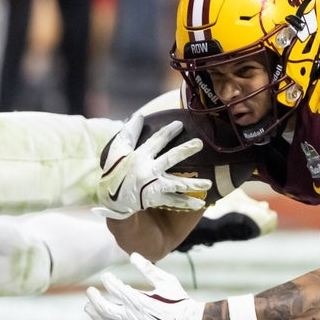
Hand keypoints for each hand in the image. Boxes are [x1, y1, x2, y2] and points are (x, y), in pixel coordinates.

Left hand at [84, 253, 204, 319]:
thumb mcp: (167, 281)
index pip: (118, 290)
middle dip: (95, 299)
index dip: (110, 281)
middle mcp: (133, 317)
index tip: (105, 276)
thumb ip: (148, 269)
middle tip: (89, 291)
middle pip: (106, 308)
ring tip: (88, 308)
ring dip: (96, 316)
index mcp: (140, 301)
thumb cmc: (179, 301)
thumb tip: (133, 255)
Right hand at [95, 111, 211, 219]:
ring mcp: (153, 186)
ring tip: (209, 183)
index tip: (180, 124)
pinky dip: (187, 203)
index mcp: (139, 157)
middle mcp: (148, 171)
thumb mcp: (117, 151)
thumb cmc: (114, 171)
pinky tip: (201, 204)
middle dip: (186, 150)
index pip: (156, 141)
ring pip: (177, 184)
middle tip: (200, 143)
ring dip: (194, 184)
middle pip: (170, 158)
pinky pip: (174, 201)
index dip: (168, 132)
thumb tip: (139, 115)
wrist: (110, 200)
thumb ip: (129, 133)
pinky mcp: (155, 199)